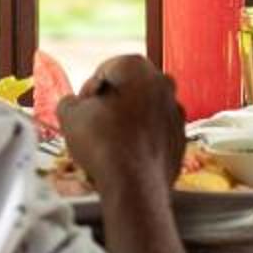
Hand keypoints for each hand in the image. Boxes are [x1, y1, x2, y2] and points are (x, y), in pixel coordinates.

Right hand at [55, 54, 185, 195]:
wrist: (134, 185)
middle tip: (95, 125)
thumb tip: (73, 104)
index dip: (89, 90)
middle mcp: (164, 83)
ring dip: (129, 122)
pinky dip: (143, 140)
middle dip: (113, 103)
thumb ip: (70, 102)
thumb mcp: (70, 115)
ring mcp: (177, 112)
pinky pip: (157, 133)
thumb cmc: (102, 142)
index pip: (106, 70)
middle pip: (130, 89)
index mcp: (137, 68)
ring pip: (146, 111)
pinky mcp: (182, 138)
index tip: (84, 109)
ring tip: (110, 144)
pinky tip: (127, 156)